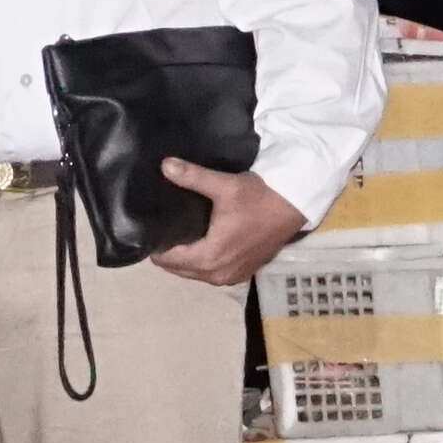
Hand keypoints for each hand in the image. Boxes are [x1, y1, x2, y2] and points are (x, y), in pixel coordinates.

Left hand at [150, 157, 310, 286]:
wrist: (293, 208)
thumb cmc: (258, 198)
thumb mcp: (225, 186)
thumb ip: (192, 177)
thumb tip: (164, 165)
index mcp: (209, 256)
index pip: (167, 259)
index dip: (155, 244)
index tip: (150, 227)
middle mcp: (217, 274)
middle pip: (176, 269)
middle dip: (167, 252)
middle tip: (162, 227)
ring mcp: (230, 277)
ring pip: (192, 273)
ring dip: (184, 259)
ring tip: (178, 234)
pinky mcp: (241, 275)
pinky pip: (209, 274)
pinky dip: (201, 263)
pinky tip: (200, 242)